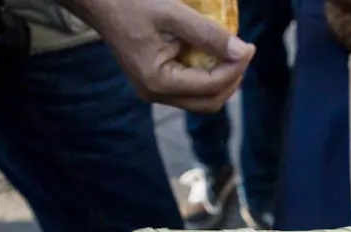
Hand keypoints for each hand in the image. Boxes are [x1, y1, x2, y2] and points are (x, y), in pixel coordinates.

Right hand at [64, 0, 254, 111]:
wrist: (100, 3)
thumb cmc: (131, 3)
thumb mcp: (172, 13)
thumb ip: (208, 34)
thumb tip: (242, 51)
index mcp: (158, 82)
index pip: (210, 86)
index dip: (235, 68)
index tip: (249, 46)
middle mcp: (156, 94)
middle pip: (210, 102)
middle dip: (232, 79)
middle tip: (243, 51)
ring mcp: (155, 92)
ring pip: (202, 98)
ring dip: (222, 78)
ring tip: (231, 51)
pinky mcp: (157, 83)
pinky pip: (191, 88)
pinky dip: (207, 73)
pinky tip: (212, 52)